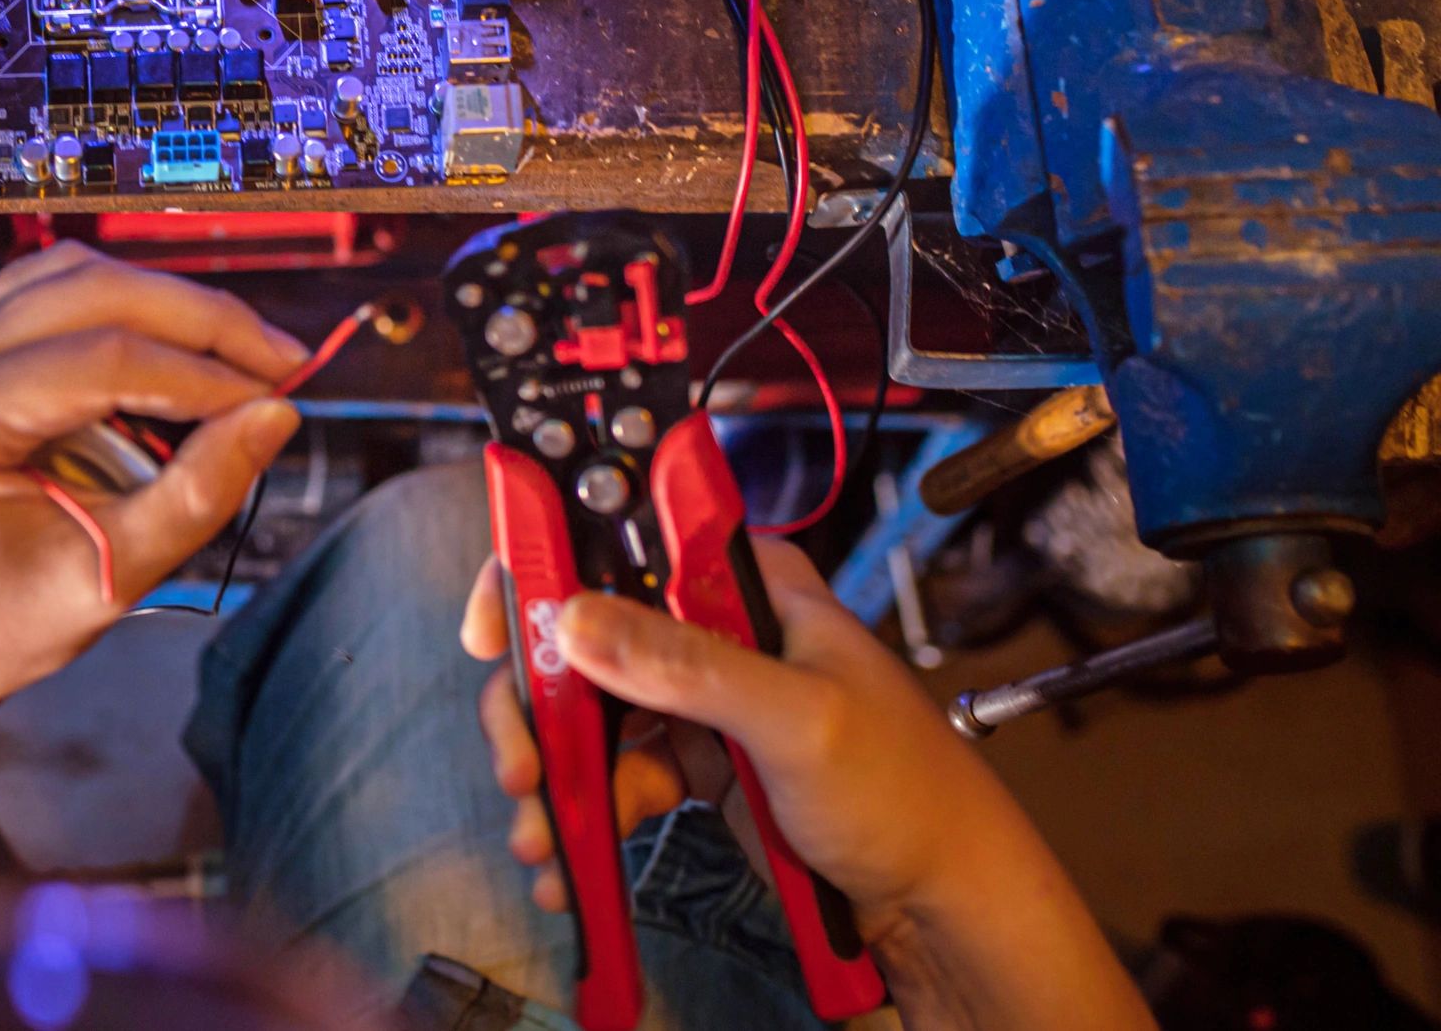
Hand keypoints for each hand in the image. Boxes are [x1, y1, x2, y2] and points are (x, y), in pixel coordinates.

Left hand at [0, 241, 306, 731]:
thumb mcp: (106, 578)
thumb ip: (196, 494)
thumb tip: (274, 416)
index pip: (104, 357)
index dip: (205, 371)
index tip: (279, 396)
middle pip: (93, 290)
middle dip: (201, 320)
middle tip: (283, 361)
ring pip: (76, 276)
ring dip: (166, 305)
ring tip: (240, 356)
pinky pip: (51, 295)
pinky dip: (123, 310)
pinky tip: (175, 352)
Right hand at [461, 539, 1053, 943]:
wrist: (946, 907)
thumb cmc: (910, 796)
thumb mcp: (796, 720)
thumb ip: (686, 665)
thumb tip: (577, 615)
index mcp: (748, 583)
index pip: (624, 536)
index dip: (545, 569)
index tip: (496, 630)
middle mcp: (717, 628)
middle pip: (585, 633)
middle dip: (540, 705)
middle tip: (518, 767)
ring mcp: (703, 698)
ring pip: (590, 709)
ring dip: (554, 772)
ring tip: (542, 839)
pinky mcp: (698, 762)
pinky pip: (615, 772)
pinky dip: (586, 813)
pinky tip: (571, 862)